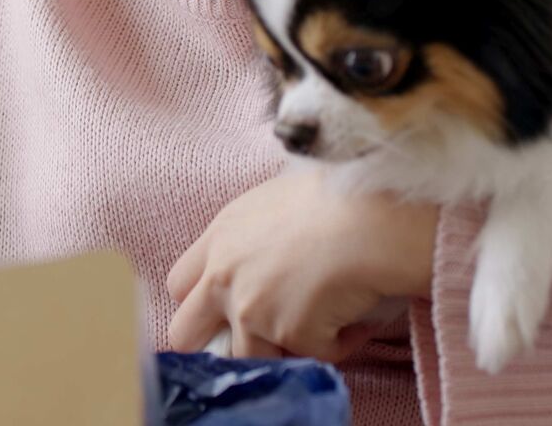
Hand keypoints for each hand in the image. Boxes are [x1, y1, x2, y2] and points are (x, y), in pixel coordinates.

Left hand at [167, 169, 438, 361]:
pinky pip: (311, 355)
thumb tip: (261, 260)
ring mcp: (251, 310)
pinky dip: (336, 344)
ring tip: (322, 320)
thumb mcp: (275, 201)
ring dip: (282, 347)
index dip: (200, 300)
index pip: (179, 284)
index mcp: (220, 238)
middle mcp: (223, 277)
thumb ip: (251, 237)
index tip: (225, 307)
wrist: (372, 217)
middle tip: (257, 335)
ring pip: (249, 356)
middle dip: (214, 342)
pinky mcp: (289, 334)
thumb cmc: (337, 195)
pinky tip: (355, 318)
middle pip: (185, 333)